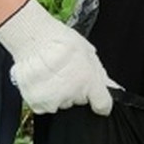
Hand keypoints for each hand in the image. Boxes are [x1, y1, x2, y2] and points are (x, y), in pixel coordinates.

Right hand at [0, 0, 113, 114]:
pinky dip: (43, 95)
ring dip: (58, 92)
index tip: (96, 98)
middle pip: (78, 100)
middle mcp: (72, 95)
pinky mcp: (37, 104)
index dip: (99, 101)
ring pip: (61, 102)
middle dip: (75, 89)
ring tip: (51, 74)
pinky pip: (45, 104)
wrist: (32, 39)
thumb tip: (111, 87)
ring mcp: (54, 101)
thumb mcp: (87, 51)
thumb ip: (99, 73)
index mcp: (88, 82)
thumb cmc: (60, 39)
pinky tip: (41, 80)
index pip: (103, 105)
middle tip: (66, 72)